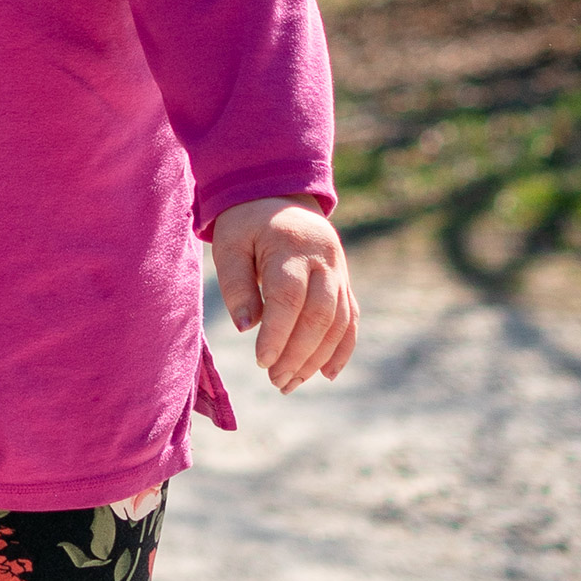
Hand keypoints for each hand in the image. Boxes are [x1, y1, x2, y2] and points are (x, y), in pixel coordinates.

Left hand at [210, 195, 356, 391]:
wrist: (279, 197)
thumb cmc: (246, 225)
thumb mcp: (229, 244)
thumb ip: (236, 284)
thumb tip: (248, 329)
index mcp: (291, 247)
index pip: (289, 297)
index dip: (278, 333)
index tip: (262, 361)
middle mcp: (324, 260)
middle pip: (319, 314)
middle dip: (298, 353)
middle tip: (274, 380)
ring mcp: (339, 272)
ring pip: (338, 322)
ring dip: (317, 358)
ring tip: (289, 383)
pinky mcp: (344, 283)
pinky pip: (351, 319)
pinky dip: (342, 349)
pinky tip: (327, 374)